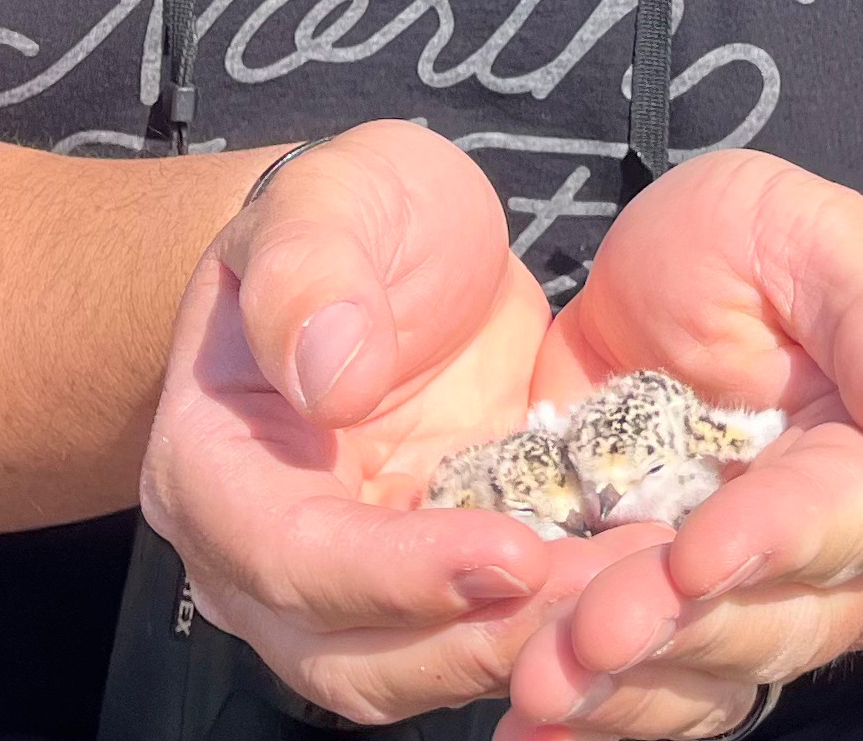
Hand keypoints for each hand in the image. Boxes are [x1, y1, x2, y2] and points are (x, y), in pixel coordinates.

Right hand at [142, 122, 620, 724]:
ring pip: (427, 665)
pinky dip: (564, 621)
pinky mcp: (438, 579)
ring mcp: (356, 582)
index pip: (288, 554)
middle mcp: (267, 556)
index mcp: (215, 465)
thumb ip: (310, 271)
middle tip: (606, 599)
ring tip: (643, 592)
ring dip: (536, 644)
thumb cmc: (348, 212)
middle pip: (354, 654)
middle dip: (481, 641)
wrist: (396, 246)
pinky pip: (489, 631)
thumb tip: (330, 379)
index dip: (393, 574)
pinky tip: (647, 581)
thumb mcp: (327, 198)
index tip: (508, 554)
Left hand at [507, 152, 862, 740]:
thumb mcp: (812, 234)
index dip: (770, 541)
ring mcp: (750, 607)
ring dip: (620, 692)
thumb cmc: (769, 251)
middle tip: (586, 634)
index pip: (836, 515)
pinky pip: (647, 699)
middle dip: (673, 632)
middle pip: (768, 622)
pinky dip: (588, 721)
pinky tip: (520, 730)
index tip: (695, 557)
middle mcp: (835, 564)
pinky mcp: (671, 629)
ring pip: (704, 679)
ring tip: (534, 686)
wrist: (693, 296)